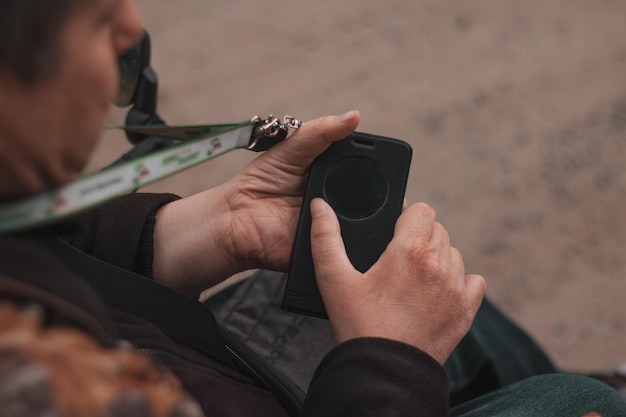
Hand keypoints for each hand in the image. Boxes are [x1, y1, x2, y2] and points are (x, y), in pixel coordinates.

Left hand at [152, 111, 359, 295]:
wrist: (236, 221)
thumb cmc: (259, 183)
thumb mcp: (291, 150)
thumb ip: (320, 132)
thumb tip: (353, 116)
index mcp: (333, 174)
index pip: (362, 168)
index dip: (371, 164)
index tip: (378, 157)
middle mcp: (338, 200)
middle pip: (367, 196)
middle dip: (367, 192)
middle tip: (349, 184)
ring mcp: (334, 226)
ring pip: (360, 222)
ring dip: (355, 215)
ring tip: (335, 204)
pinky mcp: (327, 248)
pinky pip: (343, 245)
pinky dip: (342, 239)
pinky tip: (336, 228)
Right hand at [309, 199, 484, 364]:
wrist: (383, 371)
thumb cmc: (359, 326)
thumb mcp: (334, 279)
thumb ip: (324, 238)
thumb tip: (320, 206)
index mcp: (410, 250)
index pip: (421, 210)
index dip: (405, 218)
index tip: (394, 234)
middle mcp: (439, 264)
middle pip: (437, 229)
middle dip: (418, 238)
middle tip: (397, 261)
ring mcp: (456, 288)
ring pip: (453, 253)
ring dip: (437, 259)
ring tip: (412, 280)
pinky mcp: (466, 310)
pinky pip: (473, 280)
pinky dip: (458, 282)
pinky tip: (436, 293)